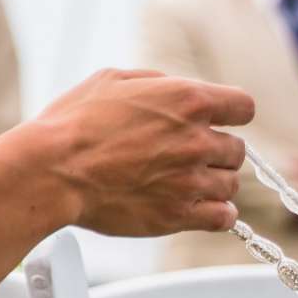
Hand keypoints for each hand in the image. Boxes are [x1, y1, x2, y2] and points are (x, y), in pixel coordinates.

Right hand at [35, 69, 252, 235]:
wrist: (53, 169)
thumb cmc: (75, 122)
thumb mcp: (114, 80)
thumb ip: (157, 83)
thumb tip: (176, 89)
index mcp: (187, 100)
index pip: (244, 106)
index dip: (232, 114)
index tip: (219, 121)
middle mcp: (197, 140)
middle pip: (237, 150)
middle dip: (216, 151)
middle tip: (188, 156)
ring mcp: (191, 180)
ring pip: (231, 185)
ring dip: (214, 183)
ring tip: (185, 182)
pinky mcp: (180, 215)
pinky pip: (224, 217)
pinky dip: (217, 213)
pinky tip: (199, 207)